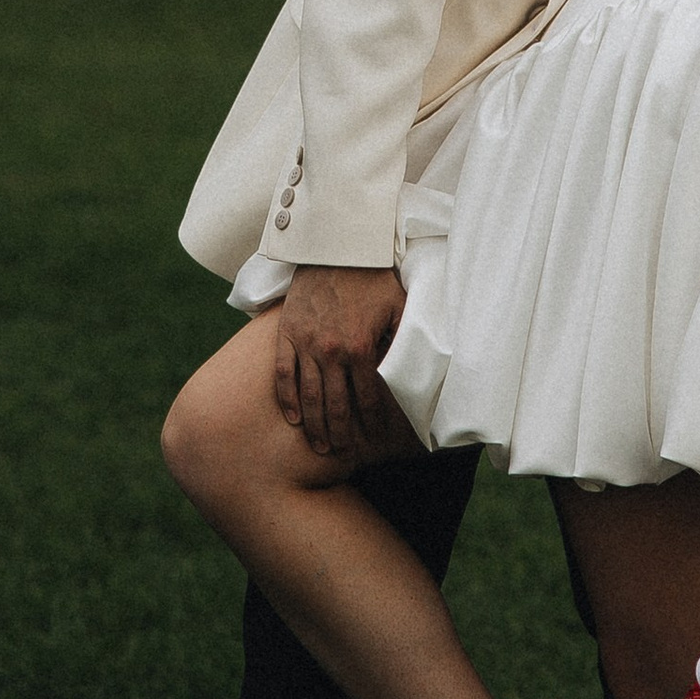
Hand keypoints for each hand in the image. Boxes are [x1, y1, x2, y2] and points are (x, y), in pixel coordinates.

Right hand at [273, 263, 408, 456]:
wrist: (336, 245)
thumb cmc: (373, 276)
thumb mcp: (399, 306)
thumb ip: (405, 340)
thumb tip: (415, 371)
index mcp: (360, 346)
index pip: (367, 397)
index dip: (372, 422)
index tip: (374, 438)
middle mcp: (330, 350)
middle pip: (335, 404)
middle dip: (341, 433)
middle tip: (343, 453)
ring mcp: (305, 343)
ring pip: (308, 396)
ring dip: (315, 425)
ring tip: (320, 446)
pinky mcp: (287, 333)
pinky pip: (284, 374)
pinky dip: (288, 399)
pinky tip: (294, 419)